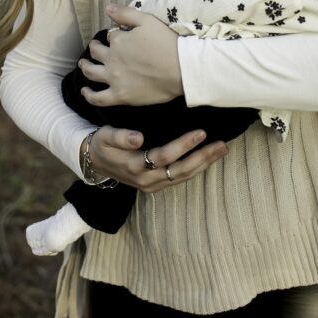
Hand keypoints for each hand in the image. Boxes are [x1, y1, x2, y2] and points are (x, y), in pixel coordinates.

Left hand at [80, 6, 182, 105]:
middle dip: (94, 48)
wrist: (181, 69)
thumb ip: (125, 13)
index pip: (110, 36)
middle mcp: (112, 58)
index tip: (118, 36)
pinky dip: (88, 95)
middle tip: (94, 47)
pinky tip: (85, 91)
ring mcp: (114, 78)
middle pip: (96, 52)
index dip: (114, 35)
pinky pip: (98, 98)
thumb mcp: (147, 20)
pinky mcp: (120, 96)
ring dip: (85, 67)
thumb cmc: (167, 43)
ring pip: (91, 73)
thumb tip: (107, 8)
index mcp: (118, 40)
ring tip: (83, 65)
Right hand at [87, 125, 228, 190]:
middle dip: (203, 157)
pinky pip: (180, 178)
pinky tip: (208, 158)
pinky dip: (197, 168)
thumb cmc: (102, 144)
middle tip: (222, 145)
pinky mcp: (157, 185)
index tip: (201, 132)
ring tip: (221, 150)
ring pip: (183, 176)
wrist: (95, 163)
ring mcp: (153, 185)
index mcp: (135, 166)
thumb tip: (138, 137)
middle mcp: (146, 180)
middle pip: (180, 170)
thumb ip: (120, 136)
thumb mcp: (105, 137)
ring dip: (204, 164)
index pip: (164, 156)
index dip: (184, 145)